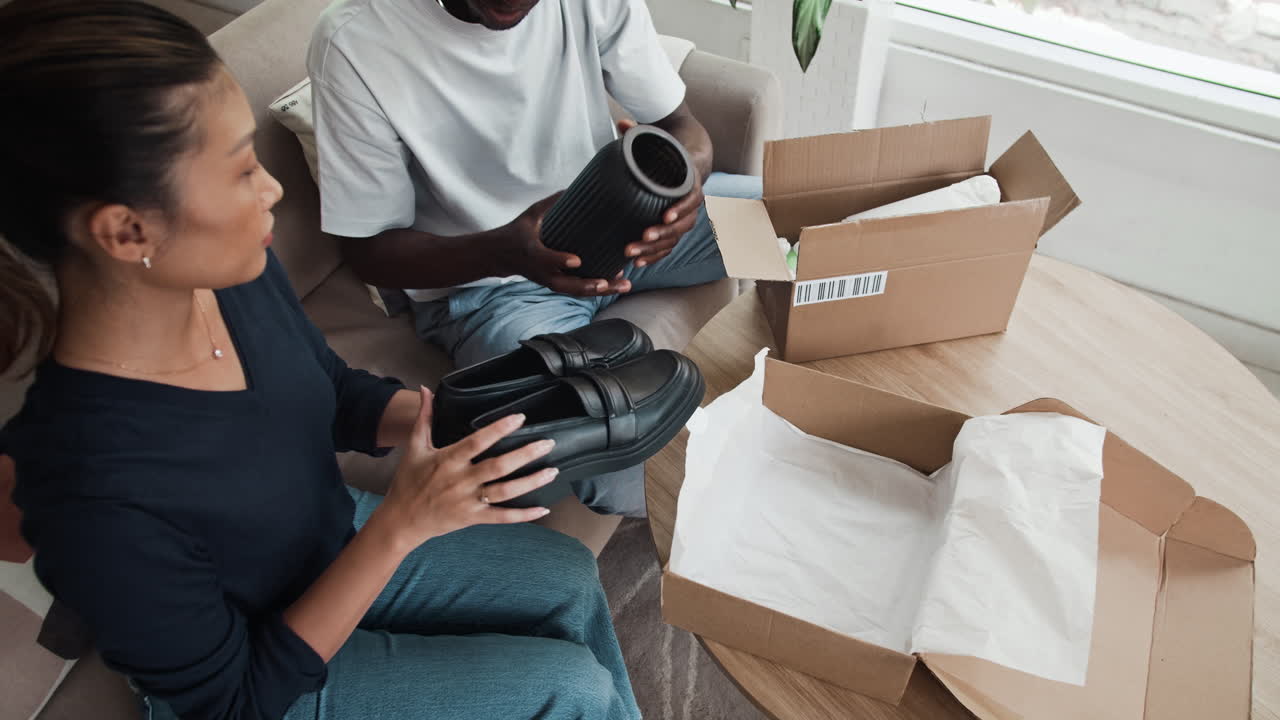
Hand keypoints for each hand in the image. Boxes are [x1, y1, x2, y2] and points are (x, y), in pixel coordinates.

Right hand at [380, 387, 559, 549]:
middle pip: (498, 467)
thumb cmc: (408, 481)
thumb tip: (426, 389)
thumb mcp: (414, 447)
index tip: (520, 417)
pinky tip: (543, 509)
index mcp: (448, 460)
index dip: (499, 429)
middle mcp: (461, 481)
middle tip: (548, 443)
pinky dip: (523, 515)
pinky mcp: (473, 518)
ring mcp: (469, 501)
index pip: (477, 441)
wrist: (400, 521)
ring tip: (552, 470)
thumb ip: (424, 417)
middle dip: (525, 455)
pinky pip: (502, 517)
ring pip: (505, 492)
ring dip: (531, 482)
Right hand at [499, 192, 630, 296]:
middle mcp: (542, 272)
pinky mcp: (555, 284)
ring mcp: (549, 281)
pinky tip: (616, 283)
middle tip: (610, 282)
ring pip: (575, 291)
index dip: (560, 260)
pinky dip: (596, 289)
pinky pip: (577, 290)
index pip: (546, 259)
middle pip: (566, 284)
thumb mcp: (530, 215)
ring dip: (600, 290)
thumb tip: (572, 187)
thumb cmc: (518, 231)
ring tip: (624, 285)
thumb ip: (551, 203)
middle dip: (590, 285)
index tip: (577, 261)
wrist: (501, 256)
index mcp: (532, 252)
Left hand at [616, 118, 705, 268]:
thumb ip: (640, 133)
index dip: (680, 208)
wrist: (685, 161)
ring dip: (654, 249)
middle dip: (662, 233)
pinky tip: (638, 264)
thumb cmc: (667, 152)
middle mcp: (691, 204)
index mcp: (690, 182)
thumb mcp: (657, 140)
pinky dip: (655, 257)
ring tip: (632, 254)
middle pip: (682, 224)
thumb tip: (623, 123)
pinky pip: (668, 247)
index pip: (691, 198)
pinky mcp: (674, 229)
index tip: (665, 214)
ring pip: (674, 239)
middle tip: (641, 237)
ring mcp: (684, 218)